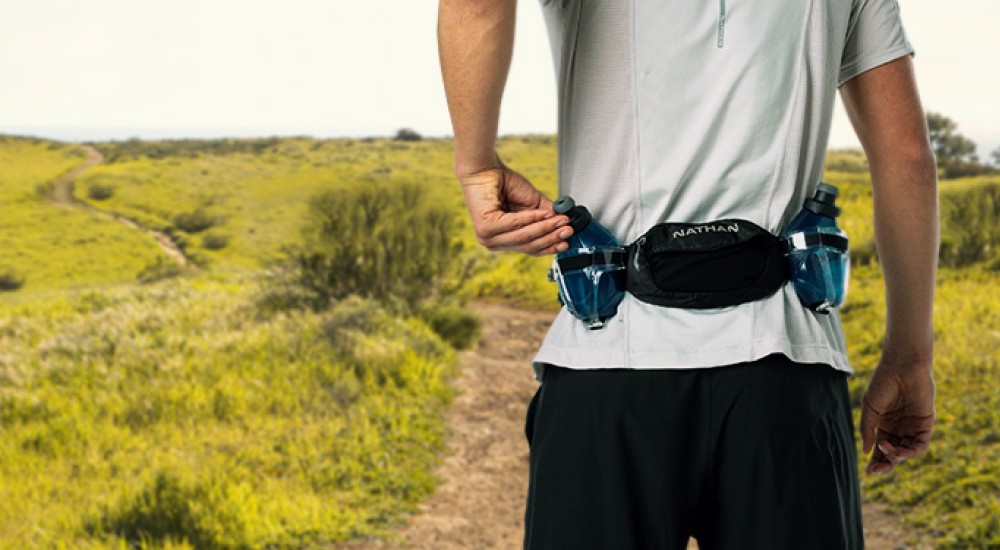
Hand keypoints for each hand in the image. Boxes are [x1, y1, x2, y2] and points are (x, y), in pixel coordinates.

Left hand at [458, 161, 571, 255]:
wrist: (484, 168)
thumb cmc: (503, 184)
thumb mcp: (532, 203)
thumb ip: (546, 216)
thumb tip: (564, 224)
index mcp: (505, 240)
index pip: (530, 249)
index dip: (550, 246)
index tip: (567, 241)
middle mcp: (495, 242)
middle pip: (528, 245)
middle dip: (551, 237)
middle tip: (567, 229)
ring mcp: (488, 237)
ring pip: (523, 237)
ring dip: (544, 228)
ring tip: (559, 220)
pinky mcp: (485, 227)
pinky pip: (514, 224)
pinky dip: (531, 218)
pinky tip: (542, 212)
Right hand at [859, 359, 934, 474]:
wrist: (902, 366)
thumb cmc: (883, 383)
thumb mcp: (870, 408)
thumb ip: (868, 429)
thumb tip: (867, 451)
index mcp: (885, 425)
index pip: (881, 448)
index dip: (876, 460)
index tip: (869, 471)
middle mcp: (900, 428)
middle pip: (894, 453)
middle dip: (886, 463)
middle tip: (876, 470)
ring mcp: (913, 426)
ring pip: (907, 451)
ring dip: (897, 456)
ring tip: (888, 450)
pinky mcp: (926, 423)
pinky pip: (920, 444)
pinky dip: (911, 451)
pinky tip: (899, 450)